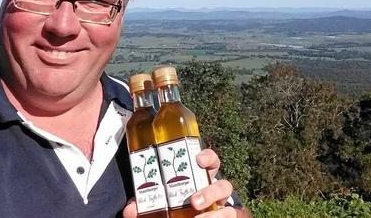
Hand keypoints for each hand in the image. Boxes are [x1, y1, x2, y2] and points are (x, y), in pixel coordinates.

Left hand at [123, 149, 250, 217]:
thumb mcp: (157, 205)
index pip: (210, 161)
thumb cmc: (174, 208)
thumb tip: (131, 209)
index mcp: (199, 179)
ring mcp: (223, 208)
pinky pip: (240, 216)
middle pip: (224, 184)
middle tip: (193, 202)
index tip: (198, 159)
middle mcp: (215, 191)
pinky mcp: (228, 217)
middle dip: (210, 192)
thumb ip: (144, 206)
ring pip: (231, 207)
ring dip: (218, 214)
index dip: (208, 157)